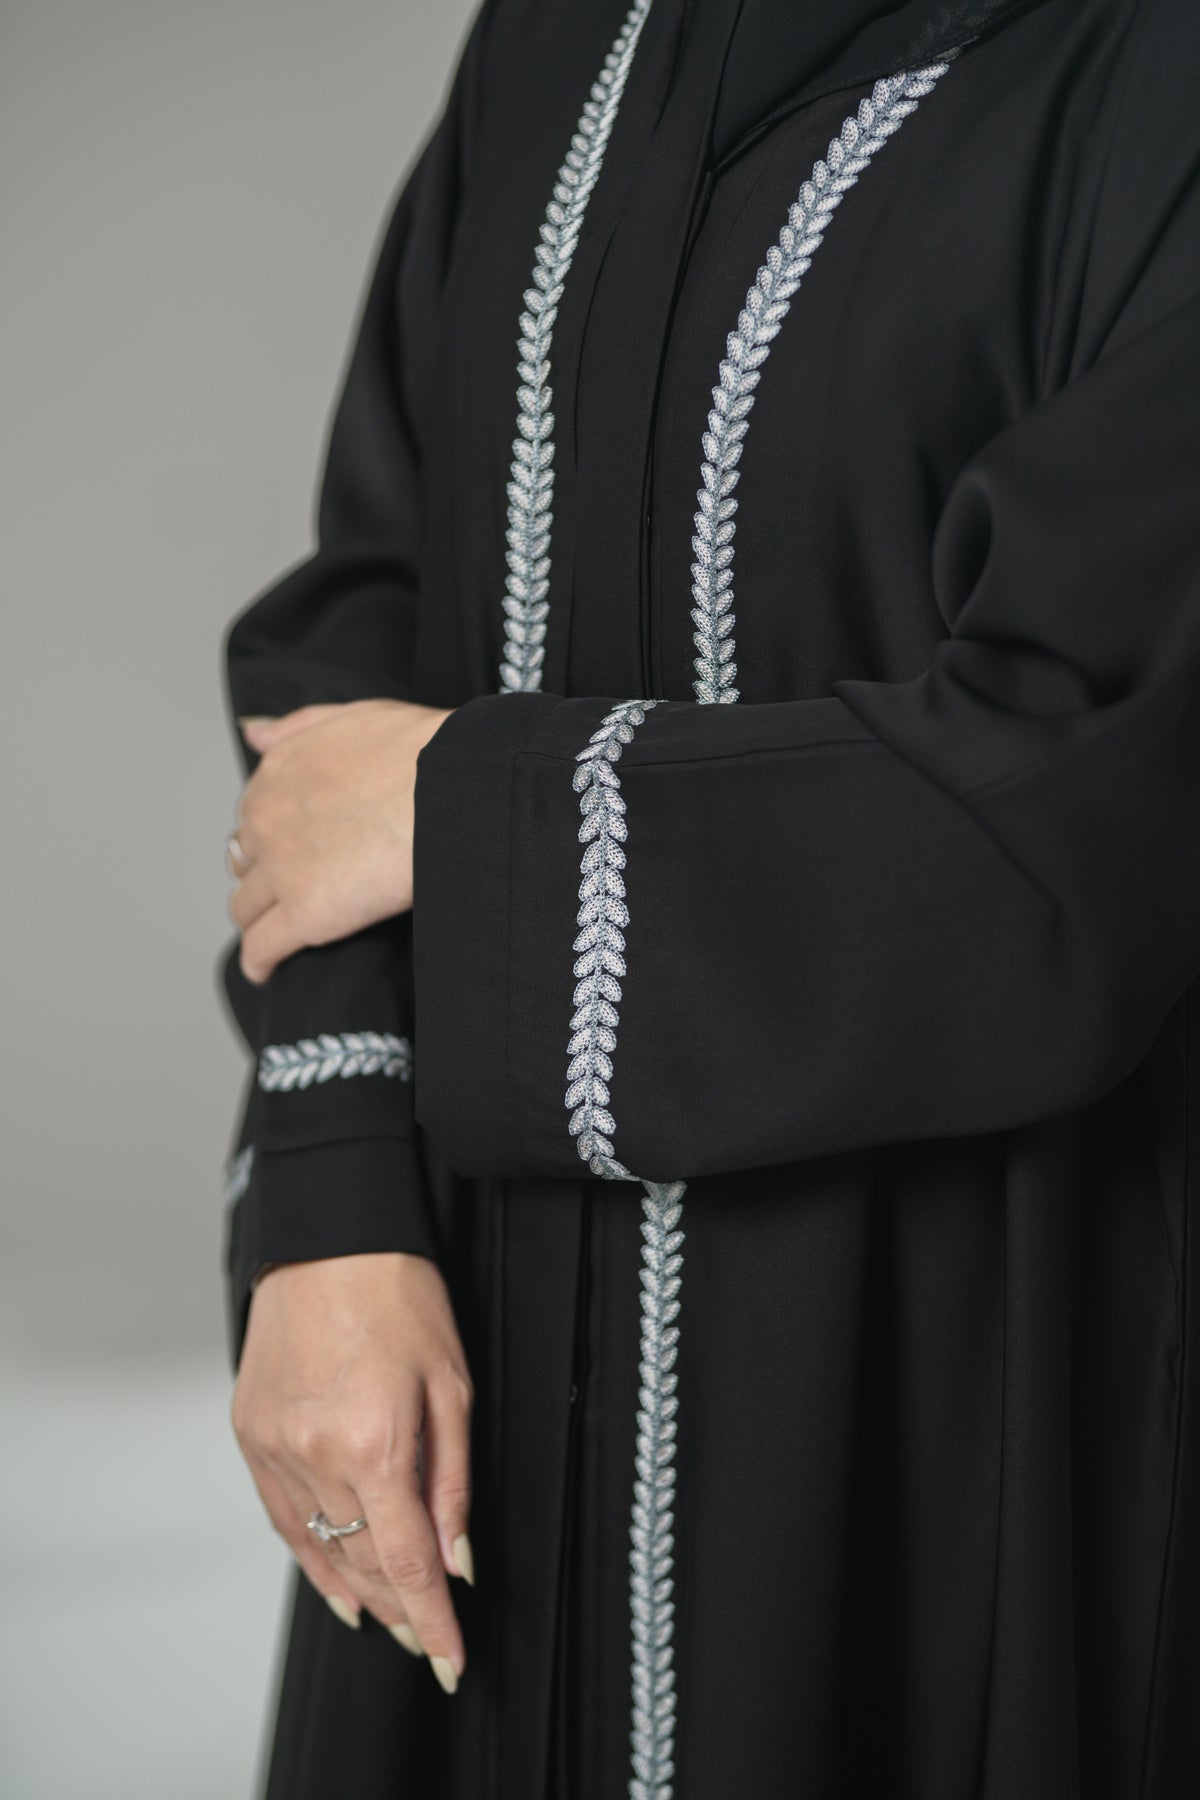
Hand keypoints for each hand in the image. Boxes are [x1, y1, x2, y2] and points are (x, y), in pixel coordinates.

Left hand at [230, 700, 452, 982]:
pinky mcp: (304, 915)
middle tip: (295, 890)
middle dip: (264, 875)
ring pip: (246, 908)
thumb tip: (255, 737)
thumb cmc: (418, 751)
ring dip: (258, 921)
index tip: (295, 850)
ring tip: (276, 935)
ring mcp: (281, 870)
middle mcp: (266, 820)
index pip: (253, 816)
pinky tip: (267, 972)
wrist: (452, 786)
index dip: (273, 837)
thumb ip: (297, 728)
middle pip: (246, 861)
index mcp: (277, 774)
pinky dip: (259, 963)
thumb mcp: (352, 716)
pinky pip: (261, 948)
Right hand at [231, 1251, 474, 1692]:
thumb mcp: (453, 1383)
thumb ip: (453, 1480)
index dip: (433, 1621)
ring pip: (317, 1548)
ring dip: (357, 1588)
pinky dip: (309, 1555)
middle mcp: (315, 1455)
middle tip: (432, 1640)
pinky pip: (281, 1516)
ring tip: (391, 1621)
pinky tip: (333, 1582)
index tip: (452, 1661)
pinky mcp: (250, 1432)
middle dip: (402, 1610)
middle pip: (362, 1563)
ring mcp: (274, 1446)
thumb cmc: (400, 1295)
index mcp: (374, 1443)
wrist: (329, 1238)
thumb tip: (456, 1557)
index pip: (407, 1563)